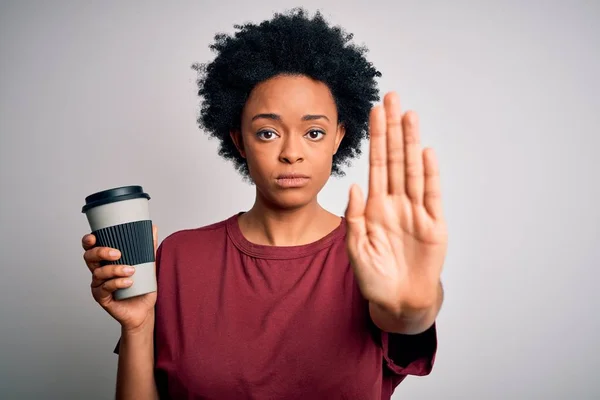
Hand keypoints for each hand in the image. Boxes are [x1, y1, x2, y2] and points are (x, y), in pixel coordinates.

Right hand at [82, 225, 157, 332]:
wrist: (144, 310)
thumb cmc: (142, 287)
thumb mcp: (148, 265)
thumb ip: (149, 247)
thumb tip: (153, 227)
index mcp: (105, 261)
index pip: (91, 248)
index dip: (88, 241)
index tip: (94, 237)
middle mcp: (99, 271)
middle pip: (89, 257)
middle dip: (100, 252)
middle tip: (117, 253)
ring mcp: (99, 285)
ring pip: (98, 273)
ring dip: (114, 270)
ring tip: (131, 271)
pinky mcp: (102, 298)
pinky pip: (105, 288)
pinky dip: (117, 283)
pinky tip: (128, 282)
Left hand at [345, 92, 447, 314]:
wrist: (398, 302)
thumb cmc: (375, 277)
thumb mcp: (356, 248)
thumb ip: (355, 217)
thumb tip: (353, 184)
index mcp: (375, 207)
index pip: (376, 164)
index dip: (375, 138)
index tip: (373, 112)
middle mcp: (396, 203)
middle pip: (395, 159)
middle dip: (393, 129)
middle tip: (392, 97)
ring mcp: (416, 212)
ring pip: (413, 170)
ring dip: (411, 142)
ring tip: (409, 115)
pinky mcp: (434, 226)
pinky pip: (431, 197)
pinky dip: (429, 175)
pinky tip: (425, 153)